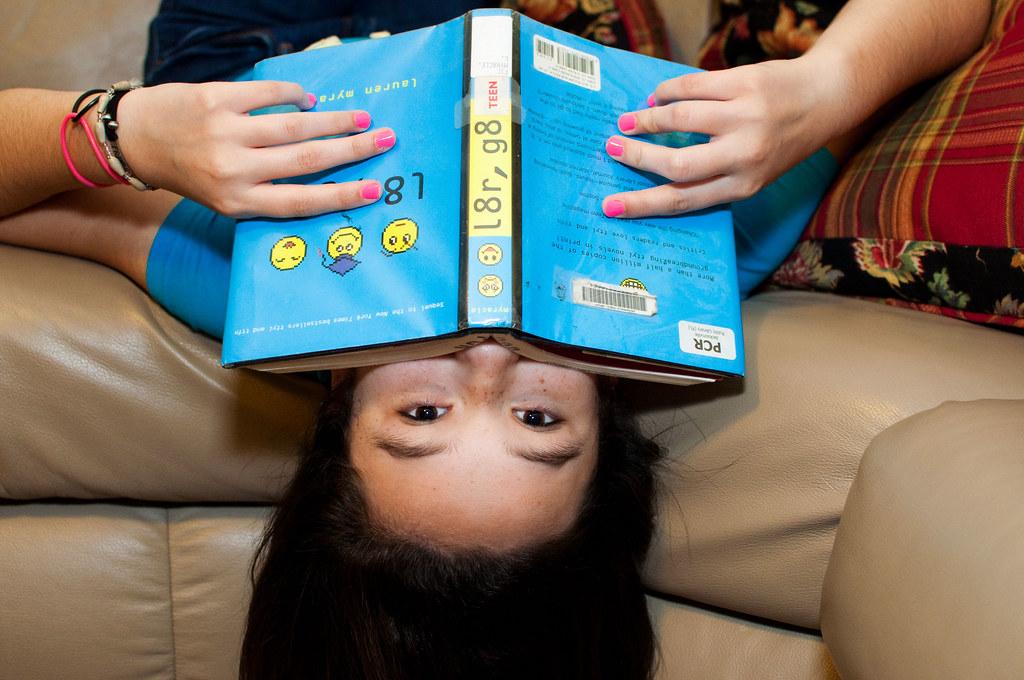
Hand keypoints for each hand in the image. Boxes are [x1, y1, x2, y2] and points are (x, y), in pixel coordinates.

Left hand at [114, 81, 396, 217]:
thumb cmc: (189, 174)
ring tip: (361, 118)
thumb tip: (323, 183)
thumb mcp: (224, 198)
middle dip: (352, 149)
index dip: (341, 197)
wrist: (135, 140)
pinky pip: (267, 94)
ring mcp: (225, 132)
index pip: (301, 202)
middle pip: (307, 160)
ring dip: (334, 120)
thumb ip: (265, 194)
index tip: (373, 190)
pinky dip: (294, 95)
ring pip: (294, 125)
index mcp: (238, 202)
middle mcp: (233, 170)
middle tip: (384, 139)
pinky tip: (309, 100)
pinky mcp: (215, 99)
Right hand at [601, 56, 843, 217]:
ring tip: (628, 121)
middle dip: (638, 157)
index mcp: (743, 185)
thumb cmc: (782, 142)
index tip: (611, 206)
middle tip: (611, 148)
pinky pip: (693, 87)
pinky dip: (667, 92)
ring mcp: (745, 117)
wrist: (824, 98)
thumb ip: (713, 178)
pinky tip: (656, 97)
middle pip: (677, 164)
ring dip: (647, 120)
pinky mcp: (744, 83)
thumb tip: (655, 179)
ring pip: (681, 119)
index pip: (684, 200)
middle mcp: (745, 155)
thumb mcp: (753, 173)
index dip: (643, 204)